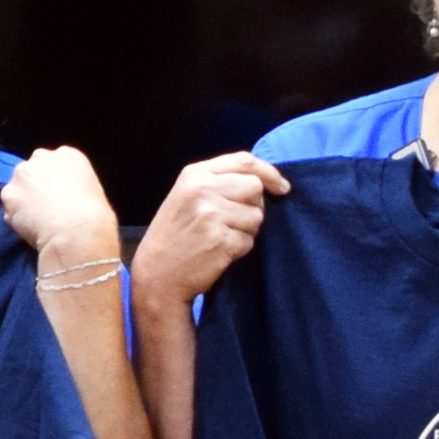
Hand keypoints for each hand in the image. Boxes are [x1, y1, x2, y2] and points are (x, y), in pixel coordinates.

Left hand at [0, 144, 120, 283]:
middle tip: (44, 208)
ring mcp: (22, 173)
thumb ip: (73, 185)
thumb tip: (65, 198)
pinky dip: (15, 216)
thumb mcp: (92, 190)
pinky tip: (29, 227)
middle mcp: (42, 157)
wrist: (77, 232)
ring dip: (23, 200)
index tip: (57, 196)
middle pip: (33, 170)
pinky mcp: (8, 193)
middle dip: (35, 186)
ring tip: (36, 220)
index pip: (54, 164)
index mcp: (68, 155)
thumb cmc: (94, 216)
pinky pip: (9, 205)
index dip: (54, 182)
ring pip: (18, 187)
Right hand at [129, 149, 282, 303]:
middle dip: (253, 206)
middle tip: (233, 222)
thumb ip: (218, 182)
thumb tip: (263, 181)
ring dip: (246, 231)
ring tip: (219, 238)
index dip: (268, 173)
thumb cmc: (175, 237)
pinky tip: (217, 253)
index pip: (244, 161)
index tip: (282, 187)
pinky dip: (239, 250)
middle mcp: (202, 189)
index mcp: (194, 175)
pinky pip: (249, 241)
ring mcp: (211, 214)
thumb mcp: (187, 197)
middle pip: (254, 187)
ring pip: (256, 216)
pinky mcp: (221, 240)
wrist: (156, 276)